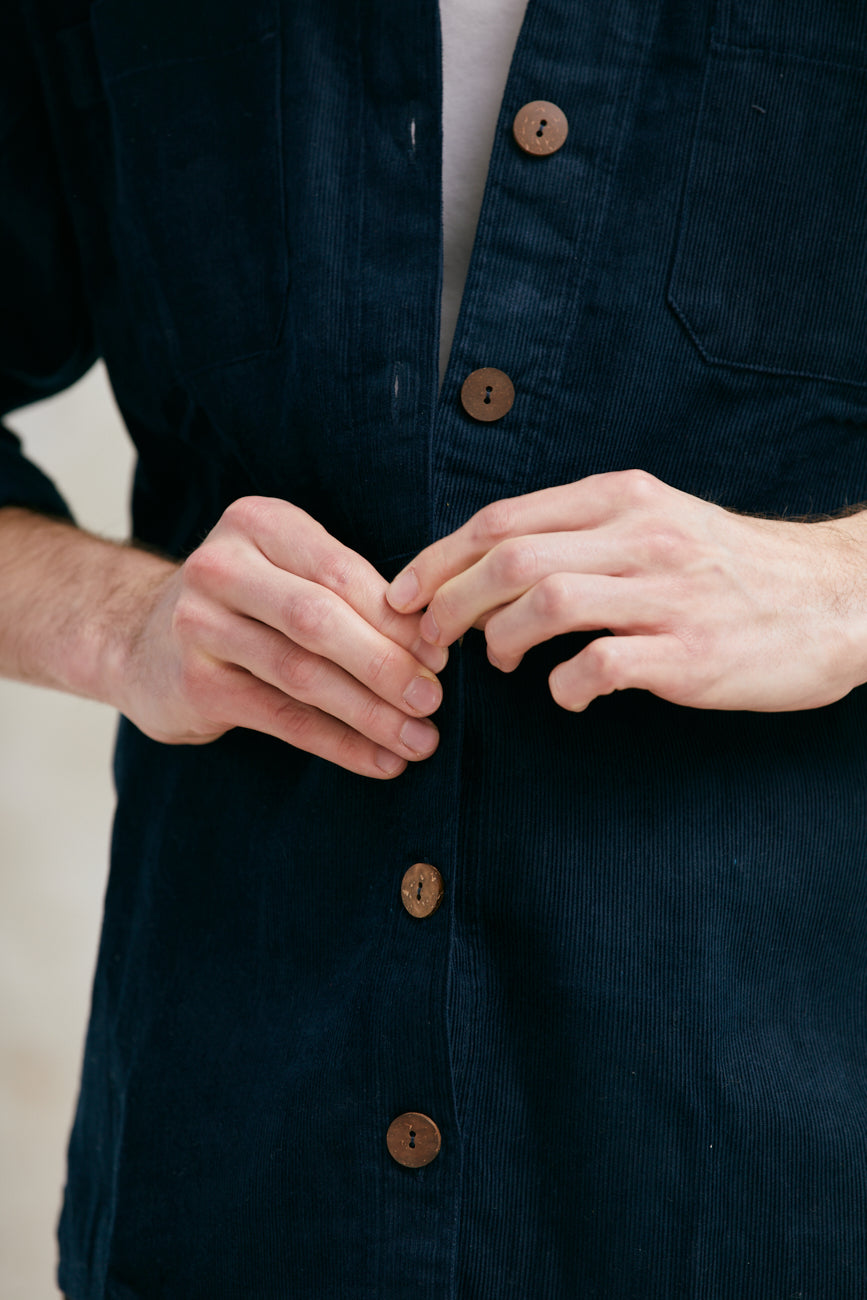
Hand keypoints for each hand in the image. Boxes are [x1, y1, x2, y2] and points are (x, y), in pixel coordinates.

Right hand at [119, 497, 444, 776]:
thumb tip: (433, 644)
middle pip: (319, 620)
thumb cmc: (246, 605)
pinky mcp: (195, 683)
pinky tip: (379, 761)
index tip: (443, 654)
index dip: (396, 618)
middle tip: (434, 700)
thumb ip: (350, 594)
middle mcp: (222, 567)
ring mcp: (199, 626)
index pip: (340, 572)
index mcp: (259, 524)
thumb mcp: (289, 573)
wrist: (139, 641)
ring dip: (370, 712)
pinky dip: (338, 743)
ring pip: (302, 674)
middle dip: (386, 665)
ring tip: (420, 740)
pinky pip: (282, 718)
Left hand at [386, 470, 866, 712]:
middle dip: (448, 601)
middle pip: (509, 556)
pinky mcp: (692, 653)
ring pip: (546, 600)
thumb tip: (492, 564)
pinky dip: (565, 685)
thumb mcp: (659, 519)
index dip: (437, 558)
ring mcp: (669, 593)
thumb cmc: (732, 566)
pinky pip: (601, 665)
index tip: (403, 593)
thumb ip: (582, 530)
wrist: (837, 596)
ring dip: (499, 638)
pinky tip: (565, 694)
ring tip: (499, 661)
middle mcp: (642, 535)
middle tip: (431, 638)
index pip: (502, 518)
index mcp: (624, 497)